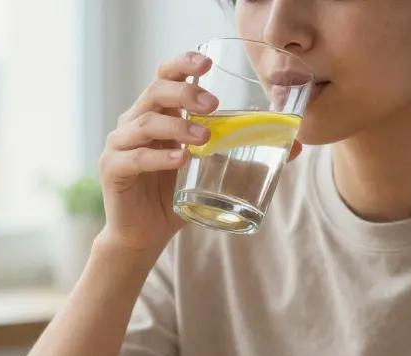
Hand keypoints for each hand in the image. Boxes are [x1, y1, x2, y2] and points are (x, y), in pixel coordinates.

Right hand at [97, 50, 302, 255]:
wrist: (144, 235)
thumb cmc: (175, 197)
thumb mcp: (213, 171)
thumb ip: (247, 154)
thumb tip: (297, 146)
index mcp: (158, 113)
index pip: (165, 76)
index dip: (183, 64)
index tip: (207, 64)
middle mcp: (134, 122)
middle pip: (154, 92)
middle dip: (185, 95)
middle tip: (213, 106)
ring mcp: (120, 144)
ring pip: (145, 123)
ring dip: (177, 127)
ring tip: (204, 138)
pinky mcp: (113, 170)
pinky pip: (135, 157)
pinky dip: (158, 157)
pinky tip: (180, 160)